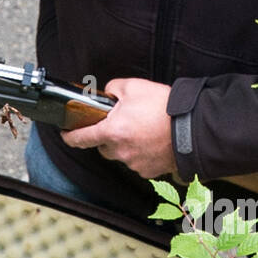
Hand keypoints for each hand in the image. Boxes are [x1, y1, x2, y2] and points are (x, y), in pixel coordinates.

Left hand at [60, 78, 174, 178]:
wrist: (192, 128)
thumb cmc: (164, 108)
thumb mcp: (133, 87)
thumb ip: (113, 89)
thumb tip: (107, 95)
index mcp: (112, 131)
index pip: (81, 138)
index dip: (70, 136)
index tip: (65, 134)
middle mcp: (120, 151)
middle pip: (103, 146)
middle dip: (107, 136)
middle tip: (122, 122)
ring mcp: (134, 163)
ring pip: (121, 155)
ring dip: (125, 144)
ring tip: (142, 129)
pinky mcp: (148, 171)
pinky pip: (137, 162)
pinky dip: (140, 153)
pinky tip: (151, 141)